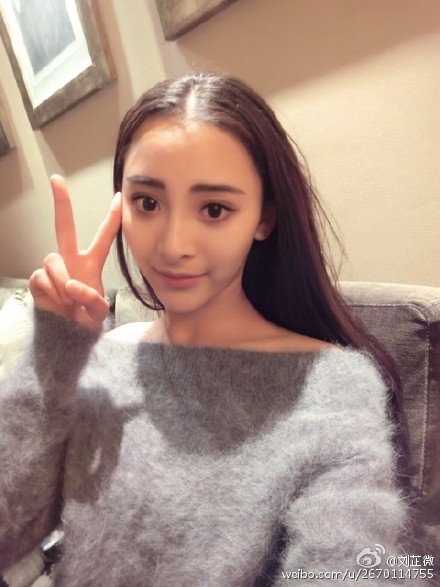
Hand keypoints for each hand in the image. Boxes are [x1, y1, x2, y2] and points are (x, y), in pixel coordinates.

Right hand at [29, 175, 121, 329]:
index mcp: (91, 263)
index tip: (118, 196)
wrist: (67, 334)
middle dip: (62, 203)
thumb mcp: (98, 313)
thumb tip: (72, 284)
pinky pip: (42, 279)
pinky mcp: (37, 279)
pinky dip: (52, 294)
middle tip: (56, 179)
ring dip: (62, 284)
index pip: (104, 237)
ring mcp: (53, 268)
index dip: (112, 217)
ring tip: (69, 300)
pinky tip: (57, 303)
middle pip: (64, 227)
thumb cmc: (86, 317)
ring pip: (53, 262)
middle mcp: (71, 260)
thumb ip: (92, 301)